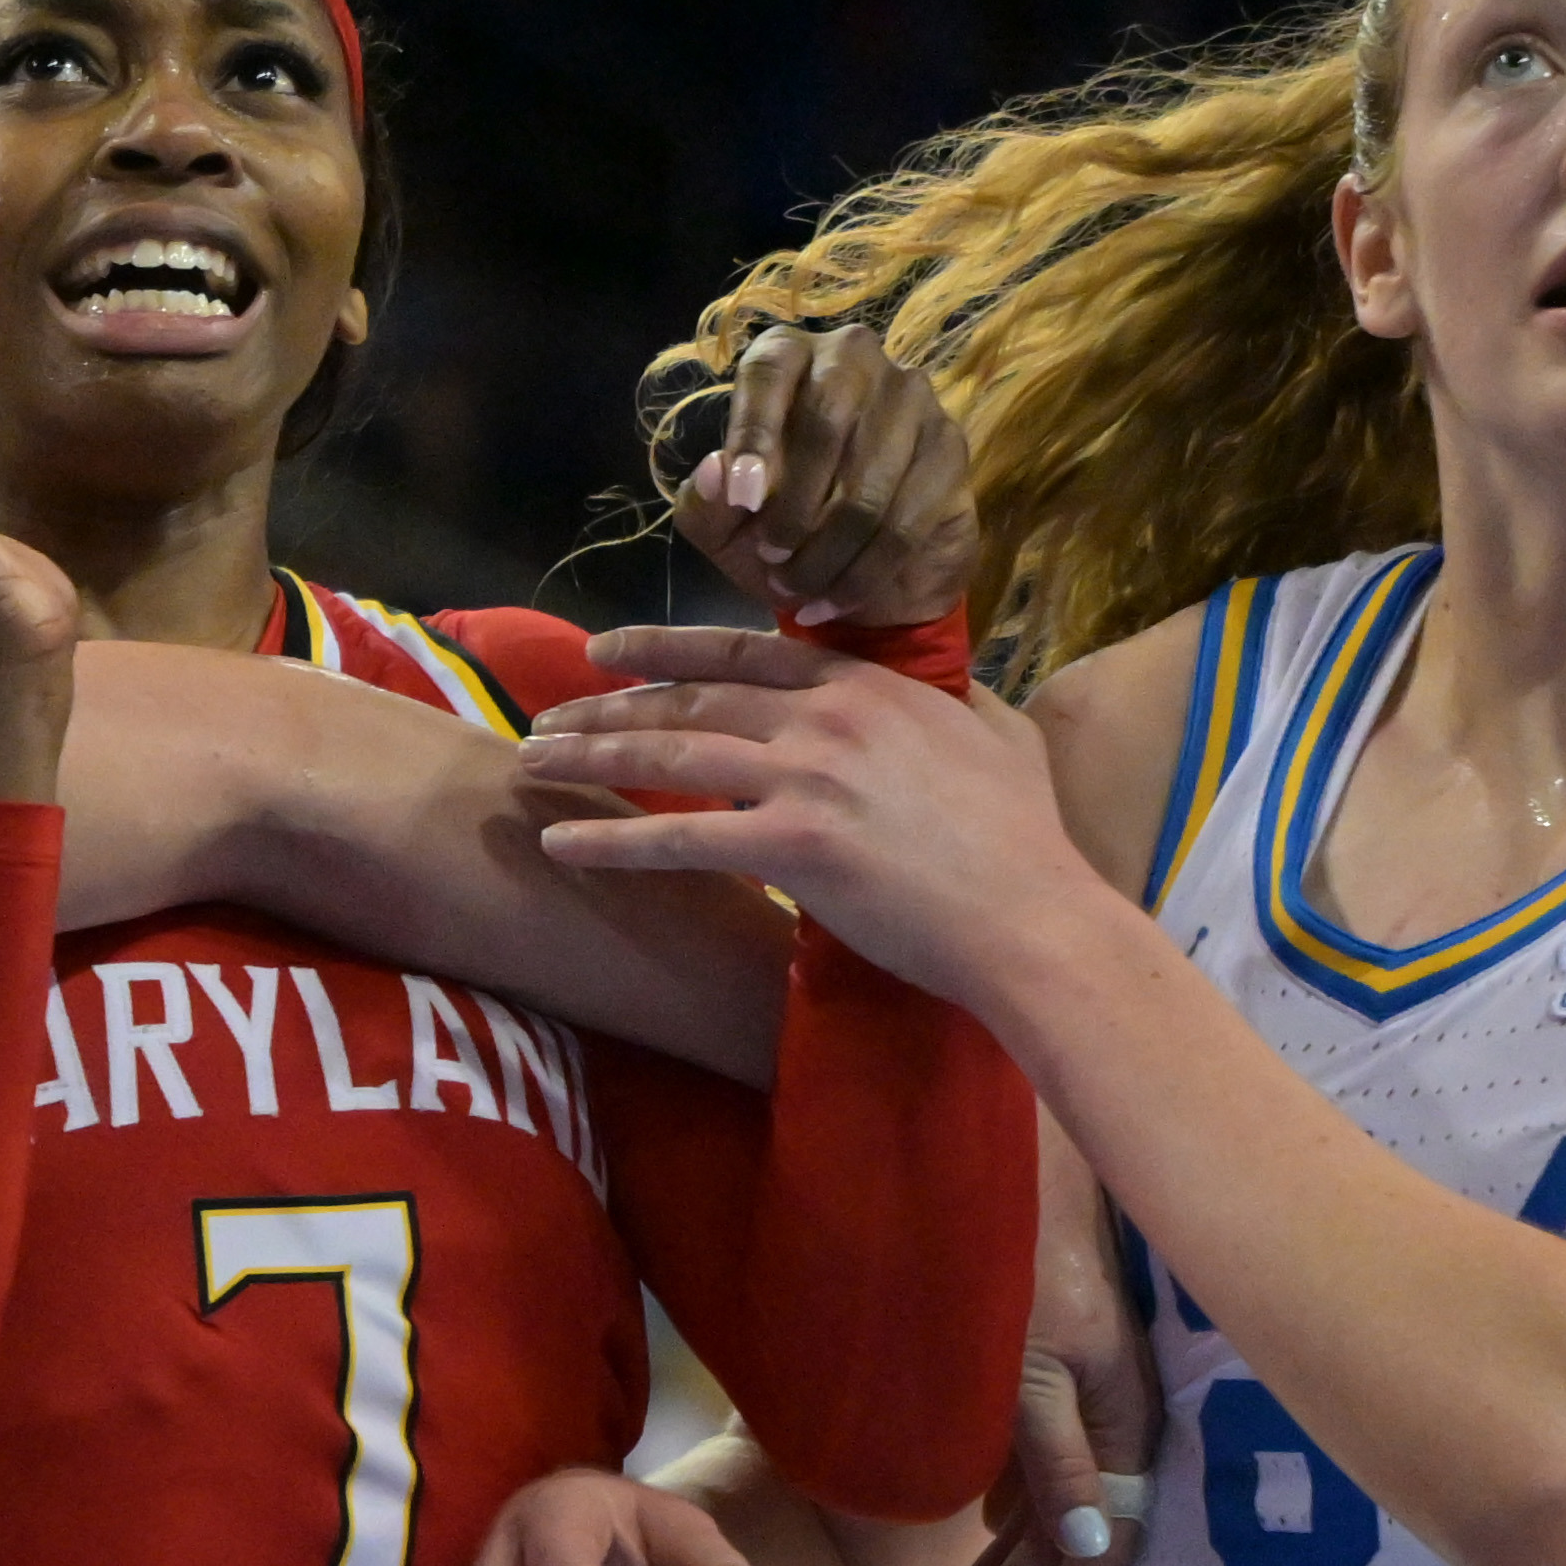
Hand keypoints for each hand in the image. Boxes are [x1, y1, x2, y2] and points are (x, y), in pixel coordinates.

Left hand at [518, 628, 1084, 1003]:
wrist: (1033, 916)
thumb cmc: (1025, 839)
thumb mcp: (1001, 736)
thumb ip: (960, 704)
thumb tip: (955, 697)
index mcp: (867, 687)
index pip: (742, 654)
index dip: (665, 649)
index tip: (606, 652)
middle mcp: (827, 719)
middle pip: (690, 702)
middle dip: (606, 707)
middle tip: (546, 718)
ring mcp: (808, 778)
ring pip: (671, 757)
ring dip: (589, 758)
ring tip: (531, 764)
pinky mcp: (793, 848)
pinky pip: (679, 841)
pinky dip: (611, 842)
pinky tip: (559, 844)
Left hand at [665, 322, 975, 630]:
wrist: (862, 579)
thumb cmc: (783, 534)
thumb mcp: (725, 530)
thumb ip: (705, 504)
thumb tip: (713, 472)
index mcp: (788, 358)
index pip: (770, 370)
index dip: (754, 433)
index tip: (742, 500)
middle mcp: (853, 357)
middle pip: (826, 418)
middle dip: (794, 503)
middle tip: (772, 557)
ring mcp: (910, 396)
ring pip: (868, 482)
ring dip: (827, 551)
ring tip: (797, 589)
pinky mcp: (950, 444)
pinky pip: (906, 518)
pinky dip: (864, 571)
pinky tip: (835, 600)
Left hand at [947, 1183, 1160, 1565]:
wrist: (1031, 1167)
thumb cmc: (1021, 1258)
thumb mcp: (1034, 1365)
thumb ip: (1055, 1457)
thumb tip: (1086, 1553)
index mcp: (1120, 1428)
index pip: (1099, 1549)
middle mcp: (1113, 1425)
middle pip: (1068, 1542)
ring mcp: (1090, 1403)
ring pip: (1050, 1511)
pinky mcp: (1064, 1379)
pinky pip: (1038, 1469)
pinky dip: (1008, 1516)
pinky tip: (986, 1544)